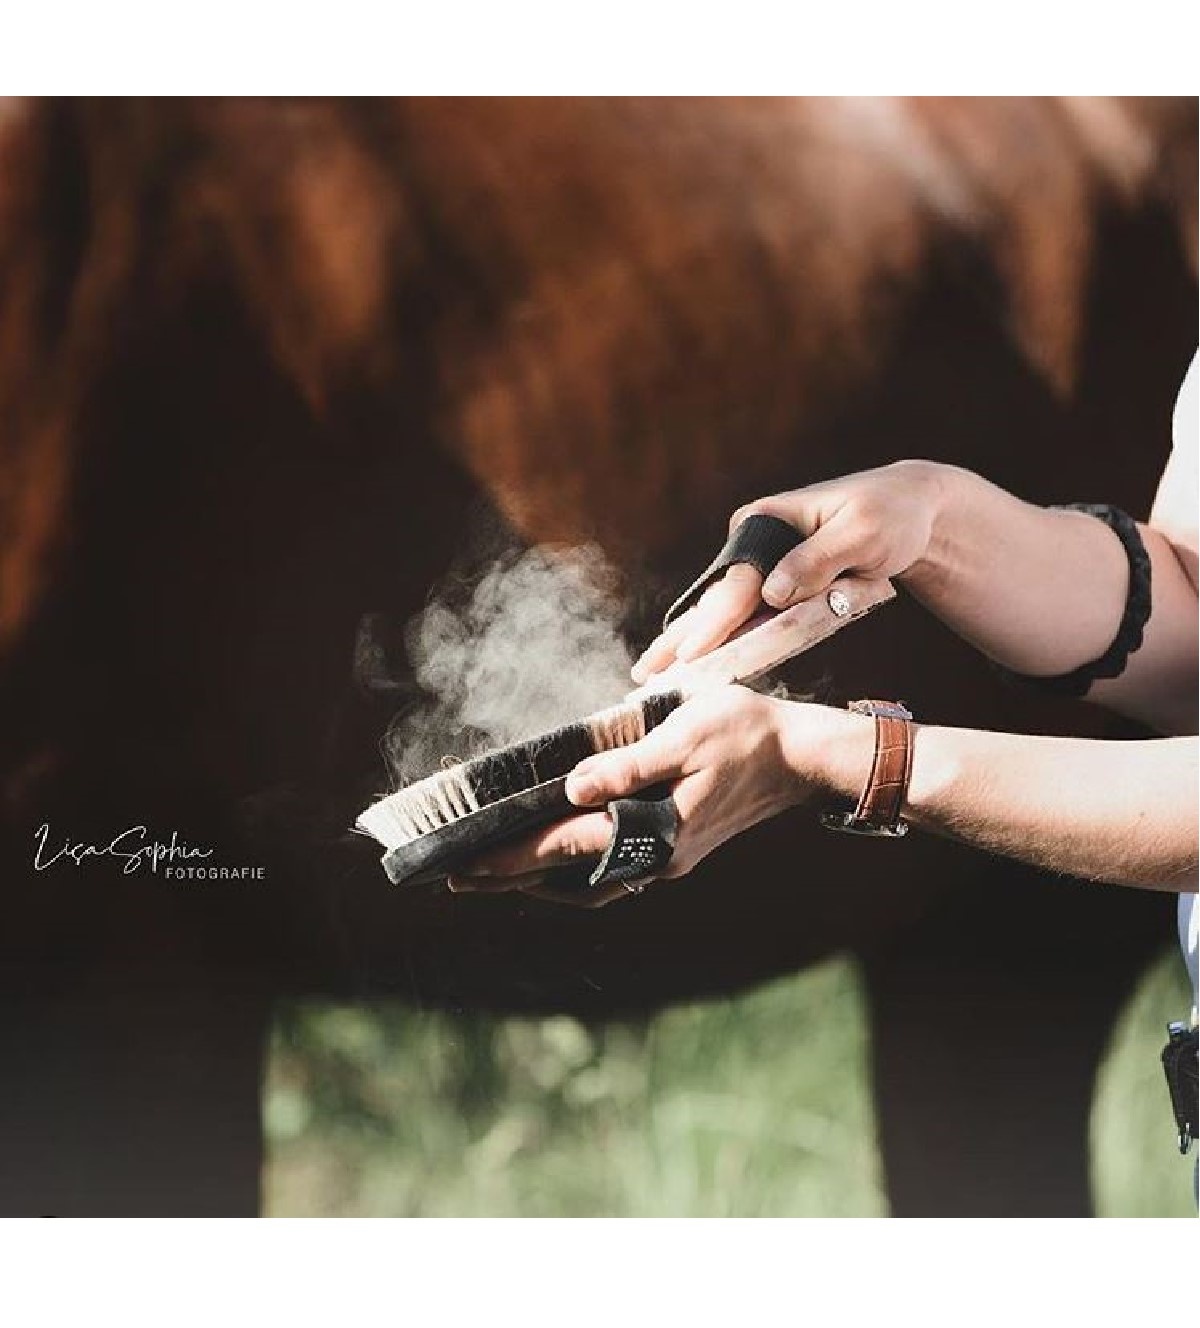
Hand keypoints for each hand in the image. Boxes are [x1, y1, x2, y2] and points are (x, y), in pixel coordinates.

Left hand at [447, 687, 838, 906]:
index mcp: (653, 828)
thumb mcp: (684, 734)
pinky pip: (615, 870)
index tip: (464, 866)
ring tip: (498, 871)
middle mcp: (657, 856)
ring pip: (590, 881)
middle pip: (568, 875)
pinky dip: (578, 869)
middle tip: (459, 877)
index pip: (564, 847)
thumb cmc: (746, 733)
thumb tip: (574, 788)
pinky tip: (561, 857)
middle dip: (512, 877)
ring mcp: (669, 858)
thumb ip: (628, 765)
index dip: (510, 858)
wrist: (803, 757)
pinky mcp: (678, 849)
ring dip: (542, 878)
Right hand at [631, 460, 946, 681]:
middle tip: (645, 673)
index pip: (736, 582)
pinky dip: (718, 641)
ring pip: (719, 610)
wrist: (911, 508)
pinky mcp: (774, 582)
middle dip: (680, 638)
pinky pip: (742, 616)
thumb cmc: (891, 516)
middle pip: (713, 598)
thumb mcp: (862, 535)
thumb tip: (772, 593)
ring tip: (651, 674)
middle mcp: (753, 540)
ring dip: (687, 643)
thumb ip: (815, 563)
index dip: (714, 622)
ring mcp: (761, 563)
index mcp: (765, 521)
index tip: (689, 655)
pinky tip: (689, 663)